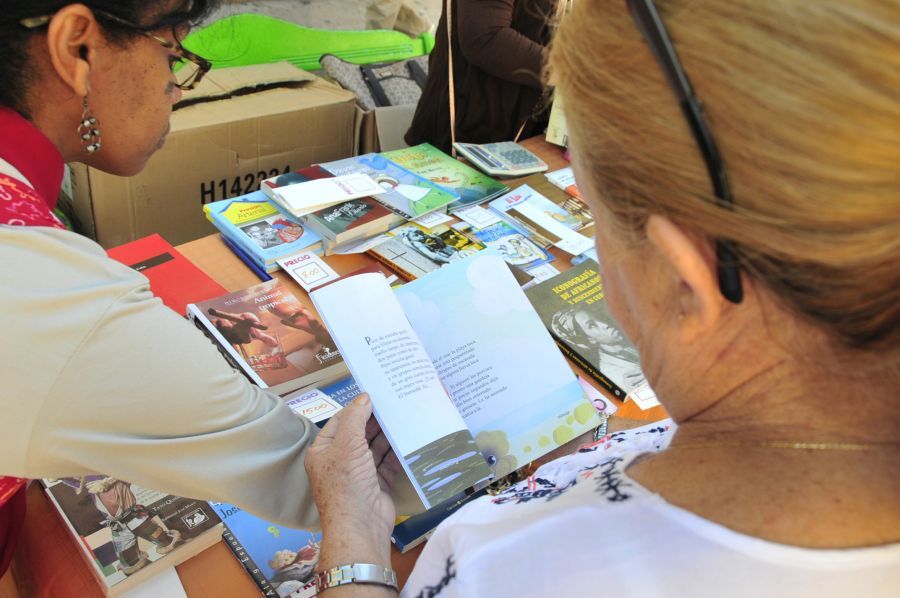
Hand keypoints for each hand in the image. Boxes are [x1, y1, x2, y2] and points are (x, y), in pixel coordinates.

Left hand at [305, 395, 399, 560]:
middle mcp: (339, 461)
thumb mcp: (348, 444)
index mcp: (323, 451)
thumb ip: (356, 418)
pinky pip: (386, 463)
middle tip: (394, 403)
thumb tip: (364, 397)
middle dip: (374, 421)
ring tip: (403, 416)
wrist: (361, 525)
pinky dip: (395, 452)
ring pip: (373, 448)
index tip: (375, 395)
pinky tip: (407, 438)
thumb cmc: (347, 482)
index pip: (339, 422)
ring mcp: (358, 474)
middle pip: (358, 435)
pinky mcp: (376, 484)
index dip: (356, 408)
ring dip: (386, 435)